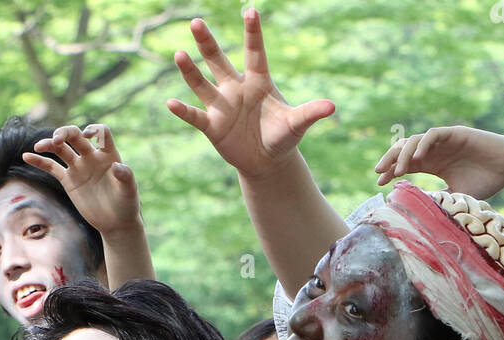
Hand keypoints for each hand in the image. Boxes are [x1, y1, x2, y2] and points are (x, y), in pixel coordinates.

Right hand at [26, 125, 140, 236]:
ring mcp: (79, 167)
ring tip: (39, 147)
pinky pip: (52, 167)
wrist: (116, 223)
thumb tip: (118, 167)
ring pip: (61, 149)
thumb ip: (127, 177)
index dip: (94, 129)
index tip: (87, 136)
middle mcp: (92, 156)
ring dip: (49, 144)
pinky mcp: (69, 180)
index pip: (101, 133)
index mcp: (108, 154)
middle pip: (75, 135)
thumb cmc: (127, 205)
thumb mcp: (130, 191)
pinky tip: (27, 156)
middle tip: (56, 140)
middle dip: (64, 133)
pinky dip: (39, 161)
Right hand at [168, 9, 333, 180]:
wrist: (267, 161)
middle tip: (196, 22)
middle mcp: (236, 88)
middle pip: (218, 61)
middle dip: (207, 43)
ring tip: (179, 54)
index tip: (251, 11)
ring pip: (202, 83)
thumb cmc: (282, 136)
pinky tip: (171, 103)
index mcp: (258, 81)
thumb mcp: (296, 124)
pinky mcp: (212, 125)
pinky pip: (195, 116)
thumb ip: (310, 113)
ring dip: (190, 71)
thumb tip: (332, 107)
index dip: (252, 33)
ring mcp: (222, 105)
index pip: (254, 53)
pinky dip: (184, 111)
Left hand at [375, 126, 503, 197]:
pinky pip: (434, 134)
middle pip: (404, 150)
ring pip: (415, 141)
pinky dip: (423, 144)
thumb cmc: (486, 182)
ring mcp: (444, 140)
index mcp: (433, 163)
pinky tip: (416, 157)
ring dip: (404, 154)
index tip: (379, 184)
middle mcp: (434, 150)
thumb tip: (419, 212)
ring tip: (398, 171)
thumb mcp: (456, 196)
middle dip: (390, 160)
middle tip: (378, 173)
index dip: (391, 171)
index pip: (405, 165)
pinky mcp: (455, 133)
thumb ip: (438, 199)